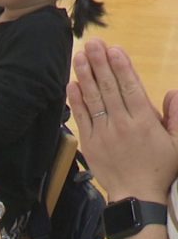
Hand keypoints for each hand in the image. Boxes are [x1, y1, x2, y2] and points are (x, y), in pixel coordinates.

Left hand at [67, 39, 177, 201]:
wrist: (136, 196)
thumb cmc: (160, 168)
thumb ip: (177, 117)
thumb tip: (173, 92)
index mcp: (144, 123)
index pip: (131, 89)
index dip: (122, 68)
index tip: (115, 49)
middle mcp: (122, 125)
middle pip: (109, 89)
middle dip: (101, 64)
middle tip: (94, 43)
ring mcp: (103, 133)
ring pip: (93, 99)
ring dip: (85, 75)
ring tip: (80, 56)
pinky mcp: (89, 142)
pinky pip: (81, 117)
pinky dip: (76, 100)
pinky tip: (72, 83)